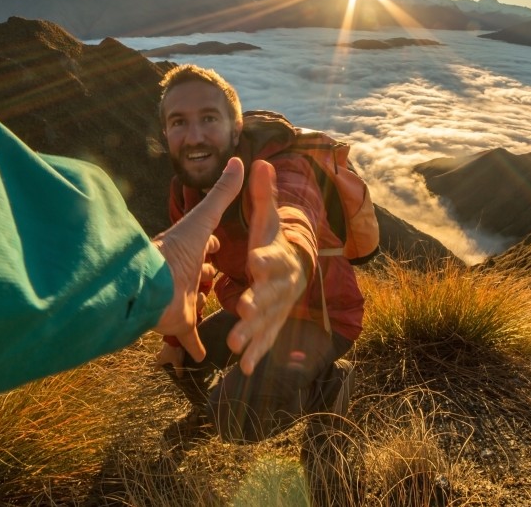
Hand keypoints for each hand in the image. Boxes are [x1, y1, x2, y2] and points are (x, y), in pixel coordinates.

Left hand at [152, 157, 242, 362]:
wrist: (148, 286)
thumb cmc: (175, 250)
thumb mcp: (204, 219)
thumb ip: (222, 192)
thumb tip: (239, 159)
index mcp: (189, 248)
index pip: (204, 242)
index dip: (213, 242)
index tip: (220, 243)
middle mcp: (185, 272)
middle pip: (200, 272)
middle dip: (208, 274)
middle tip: (221, 276)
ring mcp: (182, 298)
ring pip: (195, 302)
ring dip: (202, 304)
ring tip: (217, 309)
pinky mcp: (180, 322)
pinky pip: (189, 337)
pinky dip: (194, 345)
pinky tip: (203, 357)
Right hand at [155, 343, 185, 376]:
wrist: (175, 339)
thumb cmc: (175, 352)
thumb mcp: (177, 362)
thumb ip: (178, 369)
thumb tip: (179, 377)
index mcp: (162, 359)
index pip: (158, 364)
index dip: (156, 368)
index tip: (155, 370)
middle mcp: (162, 353)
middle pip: (158, 356)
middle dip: (158, 358)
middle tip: (159, 360)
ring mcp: (164, 347)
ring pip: (161, 351)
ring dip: (163, 353)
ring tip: (166, 354)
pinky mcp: (168, 342)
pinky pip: (166, 346)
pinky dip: (167, 348)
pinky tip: (171, 349)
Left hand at [227, 160, 308, 374]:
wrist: (295, 269)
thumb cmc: (274, 243)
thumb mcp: (266, 219)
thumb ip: (261, 195)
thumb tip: (257, 162)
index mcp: (271, 259)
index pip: (269, 258)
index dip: (264, 258)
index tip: (255, 261)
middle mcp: (273, 286)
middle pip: (265, 296)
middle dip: (256, 303)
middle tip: (246, 309)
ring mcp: (269, 309)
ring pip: (261, 324)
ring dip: (249, 334)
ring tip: (236, 346)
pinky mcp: (265, 326)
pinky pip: (261, 341)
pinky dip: (253, 354)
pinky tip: (246, 368)